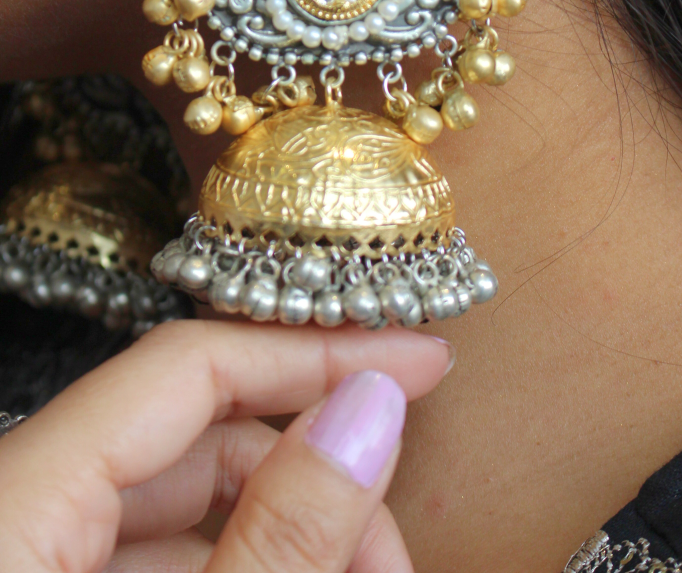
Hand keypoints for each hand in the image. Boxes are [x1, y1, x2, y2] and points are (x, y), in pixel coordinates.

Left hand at [0, 320, 451, 572]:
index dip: (313, 353)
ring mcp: (32, 559)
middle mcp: (16, 512)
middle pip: (195, 444)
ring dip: (288, 540)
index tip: (418, 361)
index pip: (188, 366)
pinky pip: (153, 564)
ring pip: (183, 514)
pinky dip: (237, 571)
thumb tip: (369, 413)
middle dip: (315, 484)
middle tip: (395, 555)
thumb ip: (275, 538)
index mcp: (14, 501)